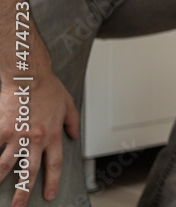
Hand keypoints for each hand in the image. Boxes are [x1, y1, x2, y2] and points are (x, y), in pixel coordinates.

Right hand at [0, 69, 79, 205]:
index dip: (52, 182)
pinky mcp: (2, 130)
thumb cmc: (47, 87)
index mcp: (52, 135)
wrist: (28, 76)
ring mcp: (17, 136)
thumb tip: (74, 134)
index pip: (54, 165)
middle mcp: (35, 139)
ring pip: (6, 165)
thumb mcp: (68, 104)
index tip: (50, 194)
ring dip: (0, 180)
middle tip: (18, 206)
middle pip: (28, 172)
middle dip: (23, 192)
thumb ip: (72, 121)